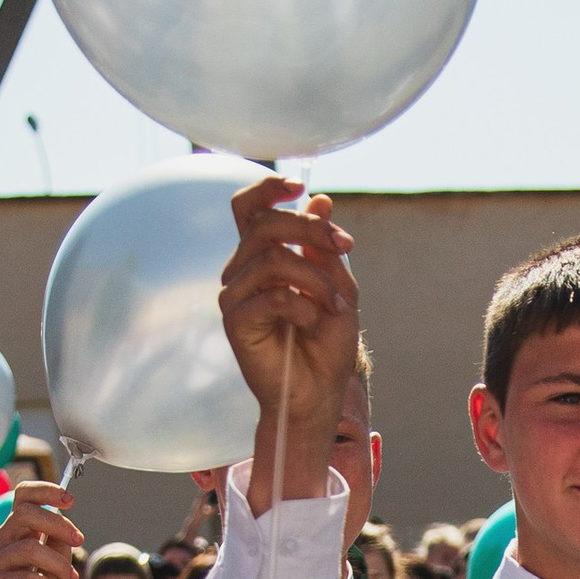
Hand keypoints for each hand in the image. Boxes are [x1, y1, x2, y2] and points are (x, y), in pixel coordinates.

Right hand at [0, 479, 83, 578]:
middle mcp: (5, 539)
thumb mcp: (58, 564)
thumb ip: (60, 543)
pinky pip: (27, 578)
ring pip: (30, 548)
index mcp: (19, 529)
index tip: (70, 500)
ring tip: (70, 578)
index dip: (45, 491)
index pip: (24, 496)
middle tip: (79, 540)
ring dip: (58, 563)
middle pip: (25, 513)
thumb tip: (66, 523)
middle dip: (57, 524)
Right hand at [220, 177, 359, 504]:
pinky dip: (304, 305)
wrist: (318, 395)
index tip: (299, 184)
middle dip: (309, 229)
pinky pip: (272, 295)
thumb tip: (320, 199)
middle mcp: (243, 271)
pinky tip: (314, 322)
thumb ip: (325, 248)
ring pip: (274, 260)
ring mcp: (235, 295)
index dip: (268, 188)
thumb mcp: (338, 287)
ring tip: (337, 306)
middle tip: (343, 248)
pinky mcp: (236, 321)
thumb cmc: (327, 344)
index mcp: (264, 257)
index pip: (250, 208)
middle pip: (265, 225)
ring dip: (316, 279)